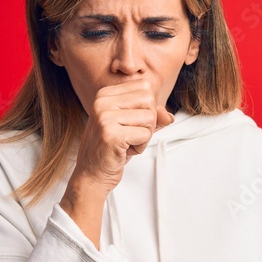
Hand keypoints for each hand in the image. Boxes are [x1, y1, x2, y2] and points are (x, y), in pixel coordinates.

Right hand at [71, 77, 173, 194]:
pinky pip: (145, 135)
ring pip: (150, 117)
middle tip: (131, 135)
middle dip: (148, 121)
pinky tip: (125, 151)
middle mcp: (103, 102)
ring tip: (127, 143)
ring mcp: (105, 117)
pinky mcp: (111, 134)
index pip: (145, 87)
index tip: (130, 123)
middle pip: (149, 100)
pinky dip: (140, 147)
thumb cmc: (111, 150)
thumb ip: (150, 116)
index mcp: (105, 94)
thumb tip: (169, 116)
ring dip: (144, 136)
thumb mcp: (131, 126)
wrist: (92, 175)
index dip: (147, 108)